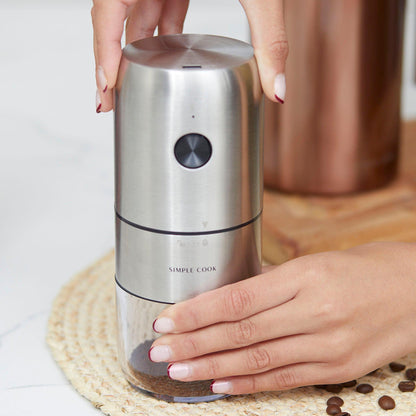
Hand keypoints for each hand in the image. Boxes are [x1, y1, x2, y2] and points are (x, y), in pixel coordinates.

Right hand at [91, 0, 287, 112]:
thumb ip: (269, 39)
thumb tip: (277, 90)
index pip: (109, 11)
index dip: (104, 52)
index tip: (105, 86)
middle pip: (117, 20)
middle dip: (115, 61)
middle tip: (114, 96)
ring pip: (137, 14)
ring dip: (138, 51)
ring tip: (139, 83)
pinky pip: (157, 4)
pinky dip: (160, 33)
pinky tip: (166, 55)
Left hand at [149, 242, 415, 394]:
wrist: (415, 290)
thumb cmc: (363, 268)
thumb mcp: (316, 261)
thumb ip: (273, 280)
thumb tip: (231, 294)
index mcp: (306, 277)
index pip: (237, 298)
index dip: (197, 311)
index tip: (167, 319)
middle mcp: (315, 313)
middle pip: (240, 332)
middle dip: (194, 342)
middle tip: (160, 350)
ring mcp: (327, 346)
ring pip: (257, 360)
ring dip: (212, 367)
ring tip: (179, 371)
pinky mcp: (338, 370)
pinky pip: (285, 379)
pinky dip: (248, 383)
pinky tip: (220, 384)